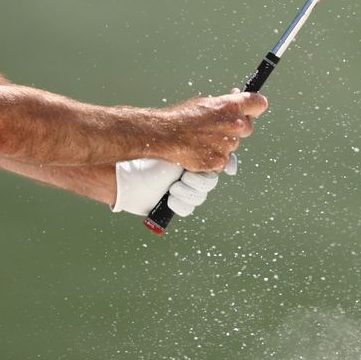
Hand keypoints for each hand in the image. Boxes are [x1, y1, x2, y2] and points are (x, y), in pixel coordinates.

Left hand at [110, 154, 239, 217]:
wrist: (130, 177)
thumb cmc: (154, 159)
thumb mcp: (181, 150)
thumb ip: (205, 150)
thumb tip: (230, 160)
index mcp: (195, 157)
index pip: (219, 164)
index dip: (217, 169)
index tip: (216, 170)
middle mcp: (191, 173)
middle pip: (209, 184)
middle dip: (196, 182)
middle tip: (182, 177)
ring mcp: (183, 190)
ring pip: (199, 198)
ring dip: (185, 193)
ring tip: (171, 188)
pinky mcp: (174, 204)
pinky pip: (187, 209)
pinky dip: (178, 204)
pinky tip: (168, 198)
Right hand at [158, 89, 266, 171]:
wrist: (165, 135)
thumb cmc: (183, 117)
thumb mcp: (206, 103)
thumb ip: (225, 104)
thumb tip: (236, 97)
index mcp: (232, 106)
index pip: (260, 103)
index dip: (255, 107)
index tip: (252, 110)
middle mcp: (235, 125)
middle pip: (248, 128)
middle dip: (236, 129)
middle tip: (217, 128)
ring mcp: (228, 145)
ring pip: (234, 145)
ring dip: (223, 144)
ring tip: (203, 140)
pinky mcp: (220, 161)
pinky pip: (223, 161)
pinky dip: (214, 158)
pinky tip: (201, 150)